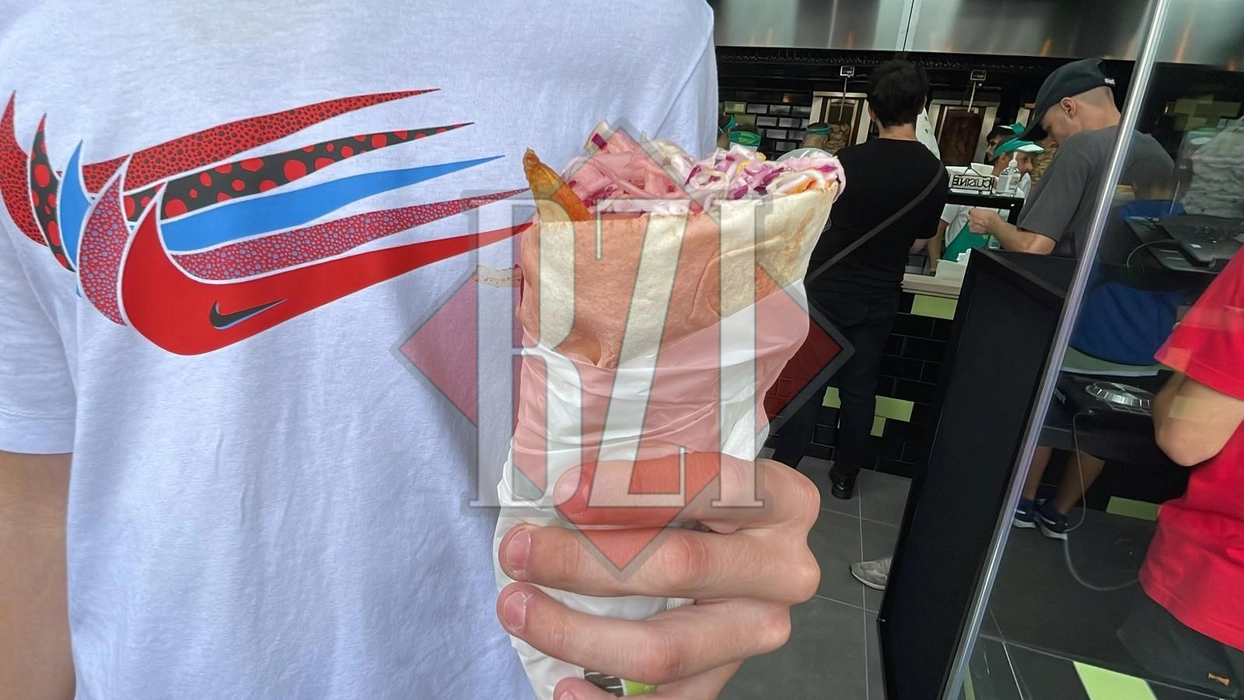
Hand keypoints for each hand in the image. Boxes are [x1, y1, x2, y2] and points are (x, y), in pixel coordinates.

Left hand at [496, 454, 820, 698]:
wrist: (726, 541)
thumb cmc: (693, 495)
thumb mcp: (682, 461)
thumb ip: (640, 465)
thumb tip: (559, 489)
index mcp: (783, 501)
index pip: (710, 487)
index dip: (633, 489)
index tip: (564, 491)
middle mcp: (783, 570)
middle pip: (681, 568)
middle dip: (584, 561)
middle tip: (519, 551)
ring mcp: (758, 631)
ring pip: (666, 649)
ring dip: (577, 633)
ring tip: (518, 610)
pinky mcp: (727, 676)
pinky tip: (565, 685)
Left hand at [967, 208, 998, 234]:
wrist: (993, 225)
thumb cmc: (991, 218)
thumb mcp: (986, 210)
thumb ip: (980, 212)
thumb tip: (981, 212)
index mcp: (973, 211)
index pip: (971, 211)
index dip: (975, 213)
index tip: (977, 215)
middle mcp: (971, 217)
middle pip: (970, 218)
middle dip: (974, 219)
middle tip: (979, 220)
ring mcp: (971, 224)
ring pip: (970, 224)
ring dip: (974, 224)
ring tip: (980, 224)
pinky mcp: (972, 230)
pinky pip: (971, 229)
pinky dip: (974, 229)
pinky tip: (979, 228)